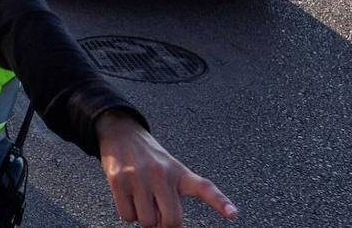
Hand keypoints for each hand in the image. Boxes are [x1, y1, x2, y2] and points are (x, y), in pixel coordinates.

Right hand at [96, 111, 237, 226]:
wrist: (121, 133)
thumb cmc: (149, 158)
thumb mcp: (169, 169)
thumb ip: (172, 196)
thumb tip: (163, 224)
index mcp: (179, 172)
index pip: (204, 187)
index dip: (219, 202)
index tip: (233, 214)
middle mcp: (161, 174)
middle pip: (171, 221)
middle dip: (162, 224)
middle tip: (156, 211)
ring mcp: (139, 176)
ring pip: (146, 221)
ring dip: (142, 217)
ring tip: (139, 198)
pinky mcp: (118, 180)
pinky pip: (127, 215)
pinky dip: (127, 213)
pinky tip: (127, 196)